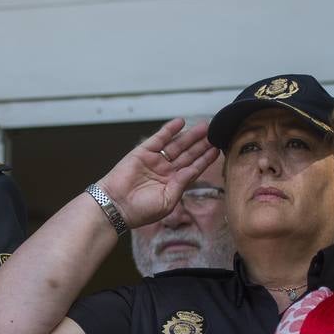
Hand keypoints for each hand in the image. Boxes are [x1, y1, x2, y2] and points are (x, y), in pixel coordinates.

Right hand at [98, 119, 219, 229]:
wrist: (116, 206)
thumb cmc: (140, 210)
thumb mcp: (167, 201)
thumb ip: (181, 184)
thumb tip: (193, 170)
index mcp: (173, 184)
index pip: (193, 168)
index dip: (205, 159)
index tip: (217, 149)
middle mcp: (165, 171)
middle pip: (188, 154)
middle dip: (201, 144)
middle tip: (214, 133)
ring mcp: (155, 161)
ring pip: (176, 145)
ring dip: (190, 136)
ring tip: (204, 126)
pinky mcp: (143, 152)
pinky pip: (159, 138)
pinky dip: (169, 130)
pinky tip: (180, 123)